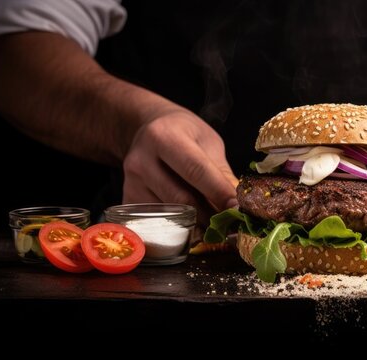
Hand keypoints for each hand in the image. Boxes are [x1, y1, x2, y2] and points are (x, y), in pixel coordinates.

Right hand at [122, 111, 238, 225]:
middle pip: (182, 199)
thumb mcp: (207, 142)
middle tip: (231, 224)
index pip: (196, 170)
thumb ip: (221, 172)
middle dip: (211, 215)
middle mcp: (142, 160)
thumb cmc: (184, 134)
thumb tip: (238, 205)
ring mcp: (131, 182)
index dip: (219, 192)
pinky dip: (180, 226)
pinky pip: (158, 222)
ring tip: (215, 223)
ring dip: (198, 223)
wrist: (147, 128)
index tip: (238, 210)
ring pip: (171, 215)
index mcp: (165, 137)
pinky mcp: (128, 200)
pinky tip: (193, 222)